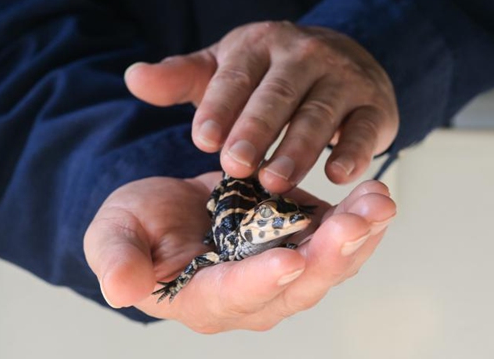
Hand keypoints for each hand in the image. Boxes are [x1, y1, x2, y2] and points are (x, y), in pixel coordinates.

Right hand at [83, 173, 395, 332]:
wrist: (168, 214)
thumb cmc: (136, 227)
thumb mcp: (113, 235)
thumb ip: (117, 260)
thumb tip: (120, 289)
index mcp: (200, 297)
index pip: (231, 296)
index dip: (258, 282)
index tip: (286, 261)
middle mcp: (249, 296)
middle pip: (294, 287)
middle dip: (329, 256)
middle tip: (356, 222)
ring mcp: (279, 274)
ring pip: (325, 265)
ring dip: (356, 236)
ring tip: (379, 202)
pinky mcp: (299, 245)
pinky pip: (336, 243)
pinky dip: (360, 221)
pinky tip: (377, 195)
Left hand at [124, 21, 398, 192]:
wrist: (342, 56)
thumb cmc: (270, 72)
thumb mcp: (224, 67)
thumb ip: (180, 78)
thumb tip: (132, 77)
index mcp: (261, 44)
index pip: (237, 74)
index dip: (220, 106)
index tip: (202, 140)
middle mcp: (305, 55)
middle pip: (278, 93)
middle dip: (256, 129)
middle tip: (235, 166)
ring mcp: (344, 78)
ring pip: (319, 113)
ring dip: (298, 148)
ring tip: (275, 181)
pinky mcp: (375, 104)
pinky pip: (365, 128)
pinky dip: (355, 151)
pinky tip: (338, 176)